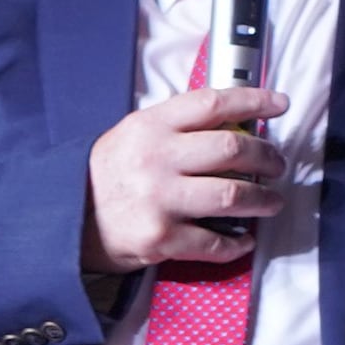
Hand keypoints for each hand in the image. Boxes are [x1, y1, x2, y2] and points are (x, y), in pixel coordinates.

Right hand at [84, 83, 294, 273]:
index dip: (253, 101)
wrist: (65, 219)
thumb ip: (177, 127)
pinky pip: (214, 241)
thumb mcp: (133, 135)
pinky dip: (236, 243)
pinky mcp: (160, 238)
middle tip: (278, 164)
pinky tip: (244, 239)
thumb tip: (236, 122)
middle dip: (267, 156)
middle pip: (232, 149)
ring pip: (232, 195)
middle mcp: (156, 159)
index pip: (213, 103)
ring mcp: (159, 199)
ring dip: (263, 199)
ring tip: (272, 201)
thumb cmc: (107, 174)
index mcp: (151, 126)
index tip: (279, 104)